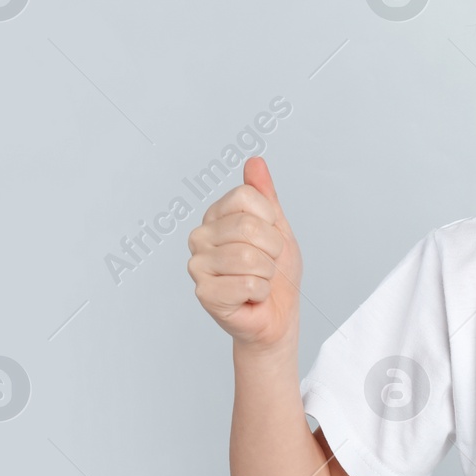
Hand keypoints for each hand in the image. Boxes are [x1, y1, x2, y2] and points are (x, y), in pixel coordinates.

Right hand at [187, 156, 302, 349]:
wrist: (277, 314)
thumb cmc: (276, 272)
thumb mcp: (278, 227)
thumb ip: (265, 195)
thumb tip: (255, 161)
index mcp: (216, 216)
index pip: (248, 197)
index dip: (271, 220)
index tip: (270, 237)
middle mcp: (200, 237)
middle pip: (249, 227)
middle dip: (272, 250)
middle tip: (267, 264)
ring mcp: (197, 265)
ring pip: (249, 257)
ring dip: (267, 273)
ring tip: (259, 279)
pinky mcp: (203, 293)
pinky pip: (248, 283)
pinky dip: (260, 292)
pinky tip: (250, 296)